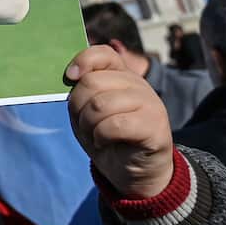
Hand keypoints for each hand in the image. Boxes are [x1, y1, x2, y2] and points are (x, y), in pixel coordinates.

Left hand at [65, 46, 173, 198]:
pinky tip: (105, 142)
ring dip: (88, 124)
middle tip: (85, 123)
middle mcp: (138, 84)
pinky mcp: (155, 125)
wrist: (133, 171)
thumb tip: (71, 75)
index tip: (70, 77)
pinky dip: (101, 136)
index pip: (103, 53)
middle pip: (92, 82)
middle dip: (78, 107)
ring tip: (95, 134)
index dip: (82, 61)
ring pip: (100, 104)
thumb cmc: (106, 137)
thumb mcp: (86, 110)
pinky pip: (115, 125)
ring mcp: (150, 103)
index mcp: (121, 75)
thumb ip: (81, 91)